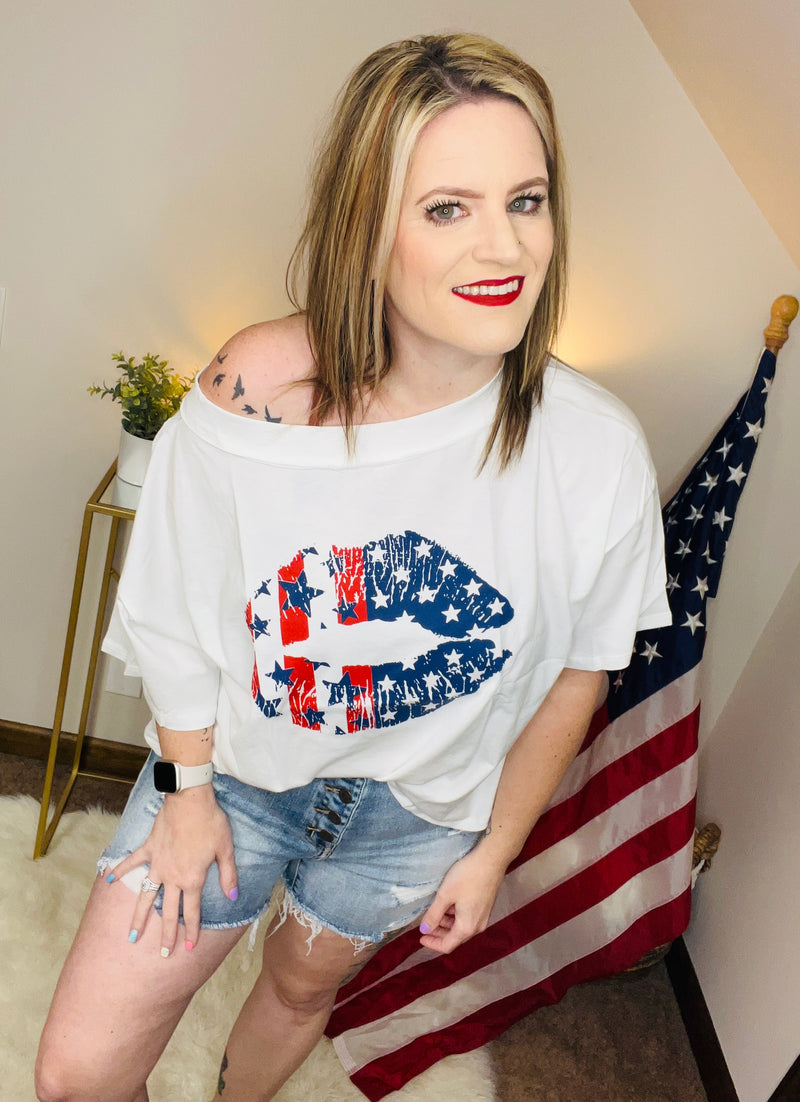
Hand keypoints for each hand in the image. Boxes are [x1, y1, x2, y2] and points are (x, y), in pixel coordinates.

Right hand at [106, 784, 237, 955]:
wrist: (190, 800)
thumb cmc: (211, 823)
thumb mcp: (226, 850)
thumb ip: (228, 876)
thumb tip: (233, 896)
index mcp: (192, 879)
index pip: (192, 911)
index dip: (191, 930)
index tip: (188, 947)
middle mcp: (172, 876)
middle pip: (168, 911)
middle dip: (166, 934)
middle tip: (162, 954)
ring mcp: (157, 864)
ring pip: (146, 895)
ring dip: (139, 917)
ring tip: (132, 936)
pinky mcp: (148, 849)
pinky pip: (132, 863)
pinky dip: (120, 871)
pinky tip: (107, 881)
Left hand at [418, 844, 505, 954]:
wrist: (491, 860)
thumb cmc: (467, 877)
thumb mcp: (445, 895)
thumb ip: (433, 915)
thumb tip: (424, 930)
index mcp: (467, 928)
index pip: (447, 945)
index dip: (433, 944)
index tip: (421, 937)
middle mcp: (477, 927)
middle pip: (455, 938)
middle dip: (439, 934)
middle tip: (425, 926)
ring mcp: (483, 917)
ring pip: (462, 927)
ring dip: (447, 924)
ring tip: (435, 912)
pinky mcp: (485, 907)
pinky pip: (468, 919)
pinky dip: (456, 916)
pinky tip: (448, 905)